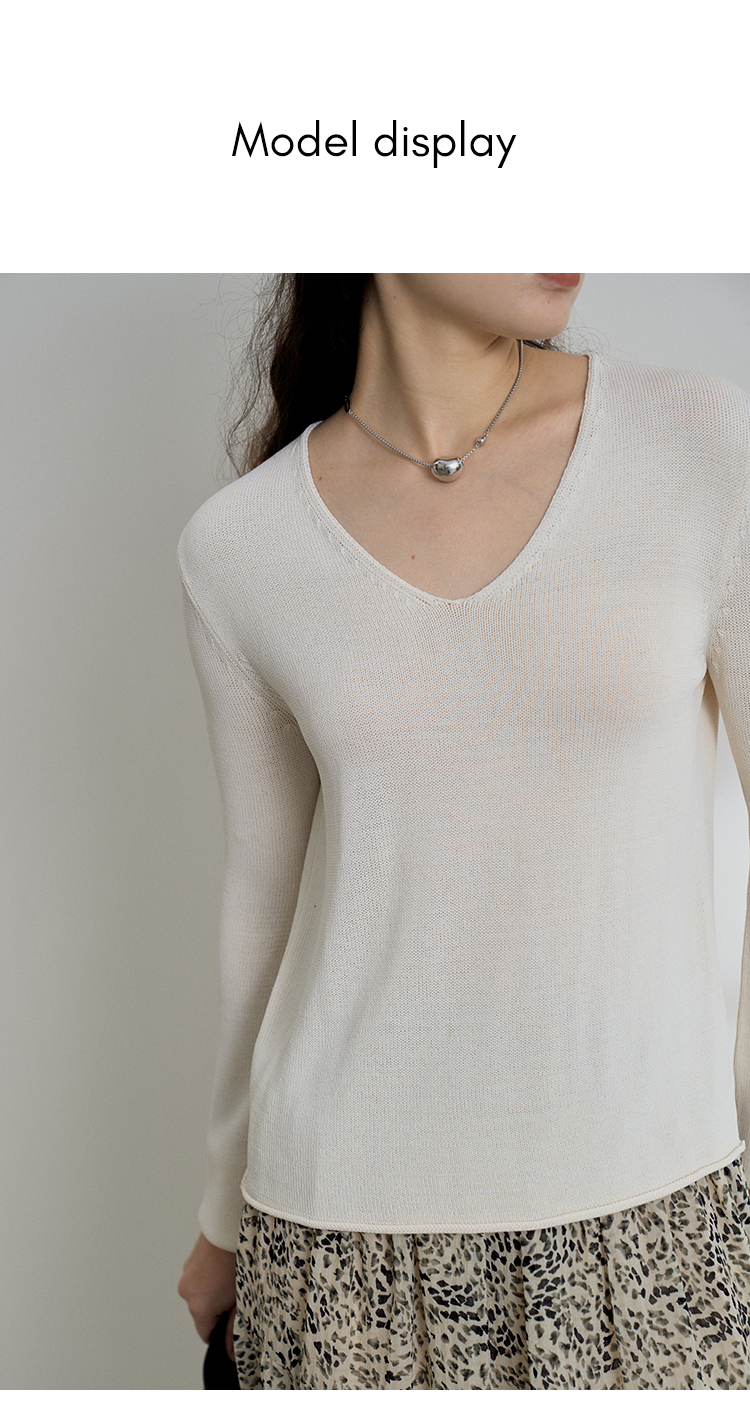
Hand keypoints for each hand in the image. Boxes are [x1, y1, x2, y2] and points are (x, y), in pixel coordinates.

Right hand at [178, 1232, 237, 1358]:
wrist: (231, 1221)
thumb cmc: (238, 1256)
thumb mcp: (243, 1297)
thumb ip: (236, 1327)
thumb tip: (232, 1350)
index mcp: (198, 1306)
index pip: (207, 1334)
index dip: (223, 1333)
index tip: (236, 1324)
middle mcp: (187, 1291)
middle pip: (204, 1312)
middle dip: (221, 1308)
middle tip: (242, 1294)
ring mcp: (188, 1272)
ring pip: (203, 1292)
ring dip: (216, 1289)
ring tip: (236, 1274)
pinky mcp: (192, 1257)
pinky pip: (202, 1275)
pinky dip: (213, 1275)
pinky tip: (229, 1263)